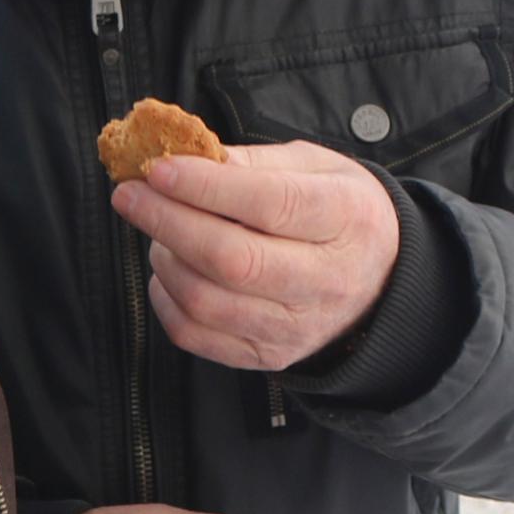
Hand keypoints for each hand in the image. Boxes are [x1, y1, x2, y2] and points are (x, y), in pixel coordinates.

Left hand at [113, 143, 400, 374]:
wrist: (383, 280)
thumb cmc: (338, 210)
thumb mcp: (316, 166)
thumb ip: (254, 162)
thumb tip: (188, 158)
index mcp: (345, 217)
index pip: (270, 205)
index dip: (207, 188)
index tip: (160, 168)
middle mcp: (325, 279)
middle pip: (232, 260)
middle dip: (167, 222)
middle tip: (130, 195)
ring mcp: (296, 326)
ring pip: (206, 301)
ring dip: (164, 258)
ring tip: (159, 229)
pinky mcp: (268, 356)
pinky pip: (196, 335)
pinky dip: (165, 299)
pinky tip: (169, 268)